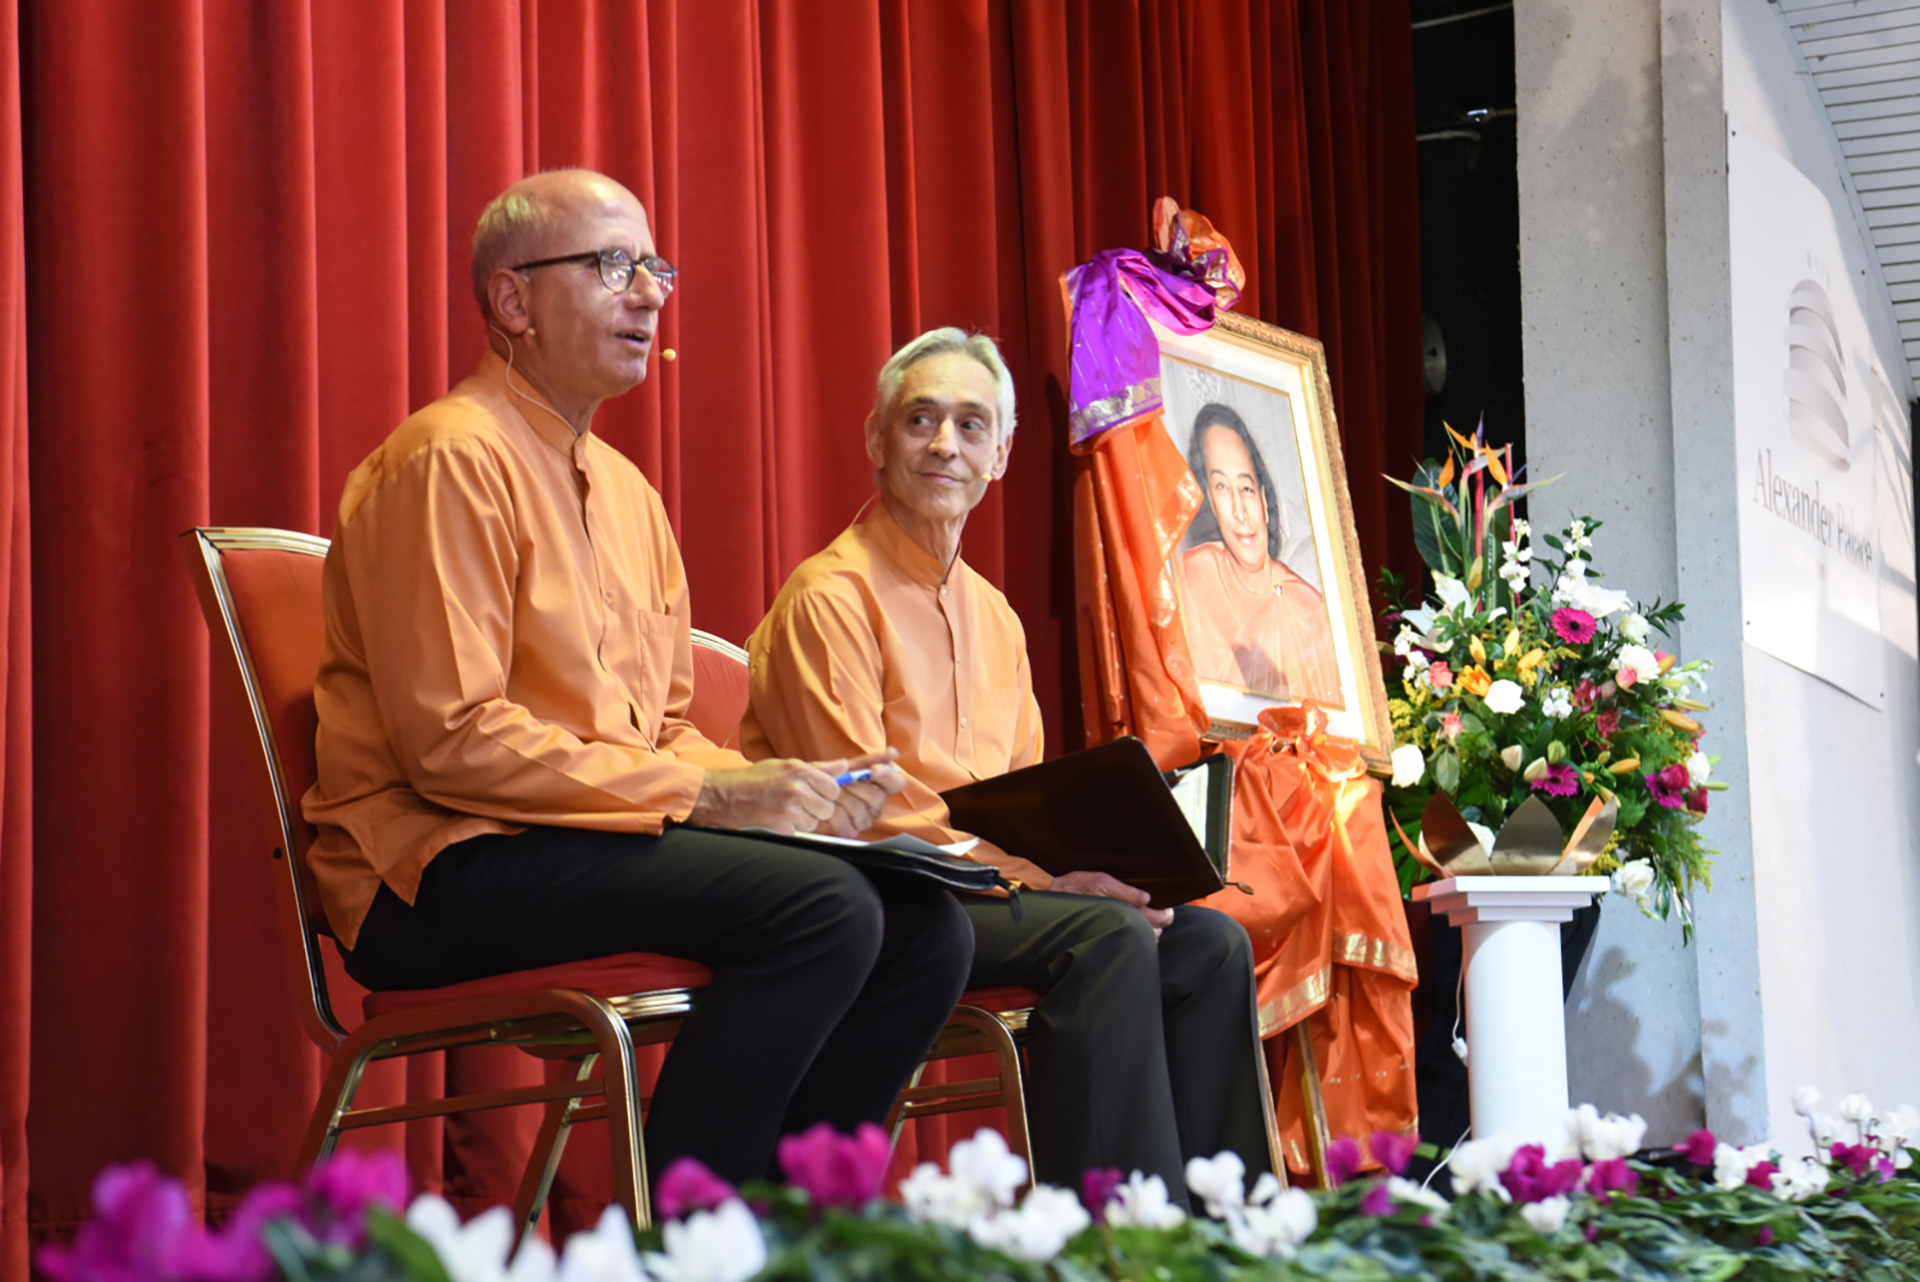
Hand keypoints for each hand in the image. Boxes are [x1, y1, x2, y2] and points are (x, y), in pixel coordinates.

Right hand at [686, 759, 839, 833]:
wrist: (726, 796)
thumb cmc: (756, 779)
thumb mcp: (786, 766)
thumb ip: (819, 768)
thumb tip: (845, 766)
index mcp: (799, 770)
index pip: (834, 788)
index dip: (827, 793)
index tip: (816, 794)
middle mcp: (797, 787)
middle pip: (828, 807)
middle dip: (817, 809)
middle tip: (800, 804)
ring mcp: (790, 808)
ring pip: (816, 822)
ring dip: (805, 820)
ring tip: (787, 810)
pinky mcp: (782, 825)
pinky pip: (801, 831)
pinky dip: (793, 828)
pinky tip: (779, 818)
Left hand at [817, 748, 907, 837]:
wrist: (795, 804)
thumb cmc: (815, 784)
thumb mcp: (826, 769)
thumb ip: (845, 765)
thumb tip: (865, 760)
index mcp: (873, 784)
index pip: (894, 782)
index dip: (888, 775)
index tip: (874, 769)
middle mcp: (872, 804)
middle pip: (878, 796)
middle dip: (857, 787)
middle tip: (841, 782)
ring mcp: (862, 820)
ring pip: (861, 811)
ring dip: (842, 801)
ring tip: (829, 798)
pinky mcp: (850, 834)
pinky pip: (847, 827)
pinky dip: (832, 818)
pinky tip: (825, 814)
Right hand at [1048, 870, 1174, 934]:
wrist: (1053, 900)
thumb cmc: (1075, 888)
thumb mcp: (1101, 881)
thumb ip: (1125, 890)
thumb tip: (1146, 897)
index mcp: (1125, 911)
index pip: (1159, 920)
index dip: (1166, 914)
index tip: (1165, 908)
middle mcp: (1121, 925)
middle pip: (1155, 932)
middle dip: (1157, 923)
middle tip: (1153, 911)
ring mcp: (1114, 933)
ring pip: (1142, 939)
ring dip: (1145, 930)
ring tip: (1139, 917)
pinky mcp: (1106, 938)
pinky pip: (1127, 941)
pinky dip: (1132, 935)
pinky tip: (1126, 925)